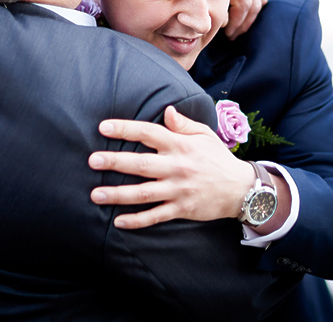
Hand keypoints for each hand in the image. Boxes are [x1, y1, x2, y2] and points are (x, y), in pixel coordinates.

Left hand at [88, 106, 255, 228]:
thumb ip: (183, 124)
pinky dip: (137, 221)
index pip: (148, 132)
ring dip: (118, 194)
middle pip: (141, 164)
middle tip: (92, 160)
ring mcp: (178, 189)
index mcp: (180, 145)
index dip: (125, 129)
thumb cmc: (217, 158)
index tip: (103, 127)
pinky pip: (155, 216)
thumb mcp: (205, 135)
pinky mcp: (181, 209)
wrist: (240, 189)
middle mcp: (177, 167)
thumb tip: (166, 111)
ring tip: (95, 194)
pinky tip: (118, 221)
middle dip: (115, 162)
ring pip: (144, 193)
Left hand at [225, 0, 267, 39]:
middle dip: (244, 23)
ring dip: (252, 14)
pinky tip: (247, 9)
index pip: (243, 5)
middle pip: (254, 4)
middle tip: (234, 35)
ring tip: (240, 25)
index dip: (237, 24)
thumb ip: (214, 7)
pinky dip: (258, 0)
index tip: (229, 35)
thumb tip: (224, 23)